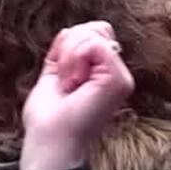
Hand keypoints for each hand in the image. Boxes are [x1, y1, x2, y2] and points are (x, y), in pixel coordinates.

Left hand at [20, 22, 134, 169]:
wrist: (50, 141)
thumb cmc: (49, 118)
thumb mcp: (53, 74)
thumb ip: (63, 52)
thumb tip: (67, 31)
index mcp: (103, 73)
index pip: (92, 33)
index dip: (69, 44)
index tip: (59, 74)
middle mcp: (116, 74)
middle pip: (97, 28)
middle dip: (70, 45)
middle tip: (64, 78)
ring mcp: (120, 77)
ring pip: (95, 33)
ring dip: (69, 56)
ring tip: (68, 84)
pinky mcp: (119, 79)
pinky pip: (94, 44)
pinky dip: (74, 59)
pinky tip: (73, 82)